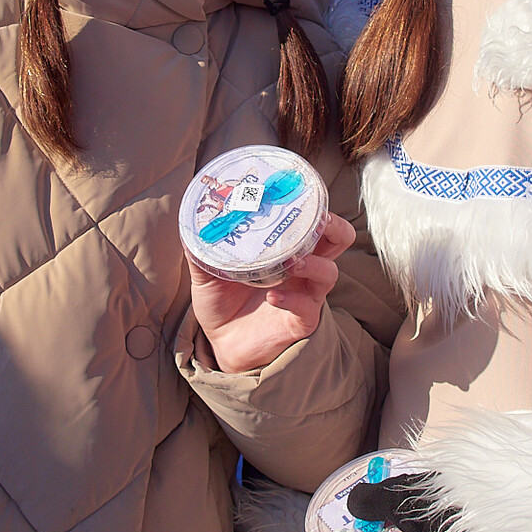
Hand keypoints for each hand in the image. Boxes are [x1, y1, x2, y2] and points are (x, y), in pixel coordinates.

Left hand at [190, 211, 352, 373]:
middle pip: (340, 238)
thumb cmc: (222, 302)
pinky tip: (274, 296)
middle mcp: (303, 267)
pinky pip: (307, 307)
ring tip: (292, 262)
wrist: (221, 342)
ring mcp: (306, 294)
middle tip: (316, 220)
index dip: (314, 202)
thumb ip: (202, 249)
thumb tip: (191, 223)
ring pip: (329, 272)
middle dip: (333, 225)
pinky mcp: (301, 320)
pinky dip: (291, 299)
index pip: (314, 218)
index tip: (298, 189)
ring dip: (313, 263)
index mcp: (287, 247)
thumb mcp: (207, 272)